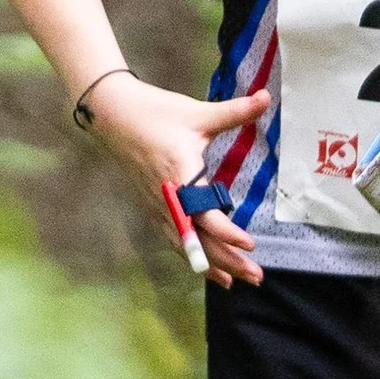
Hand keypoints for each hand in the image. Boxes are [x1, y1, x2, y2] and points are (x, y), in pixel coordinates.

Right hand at [81, 73, 271, 286]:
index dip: (228, 234)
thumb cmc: (156, 112)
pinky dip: (192, 255)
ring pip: (185, 245)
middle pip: (199, 240)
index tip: (250, 245)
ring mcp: (158, 206)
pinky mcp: (153, 206)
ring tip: (236, 282)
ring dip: (211, 264)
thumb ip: (235, 111)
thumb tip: (266, 96)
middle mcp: (168, 198)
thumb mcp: (198, 112)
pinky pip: (174, 239)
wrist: (113, 115)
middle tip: (256, 277)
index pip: (205, 215)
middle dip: (227, 261)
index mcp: (180, 176)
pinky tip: (206, 267)